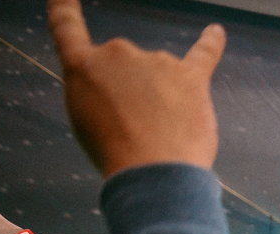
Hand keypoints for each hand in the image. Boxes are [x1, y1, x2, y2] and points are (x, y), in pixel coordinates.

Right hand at [48, 0, 224, 177]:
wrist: (152, 171)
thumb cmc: (115, 152)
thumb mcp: (85, 118)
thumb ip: (99, 91)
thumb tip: (126, 88)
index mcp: (82, 65)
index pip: (67, 27)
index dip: (63, 6)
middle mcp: (117, 51)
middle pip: (125, 66)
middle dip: (132, 94)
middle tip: (135, 129)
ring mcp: (156, 61)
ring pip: (159, 76)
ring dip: (163, 101)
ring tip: (162, 134)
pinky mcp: (191, 77)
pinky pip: (204, 54)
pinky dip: (212, 43)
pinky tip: (216, 33)